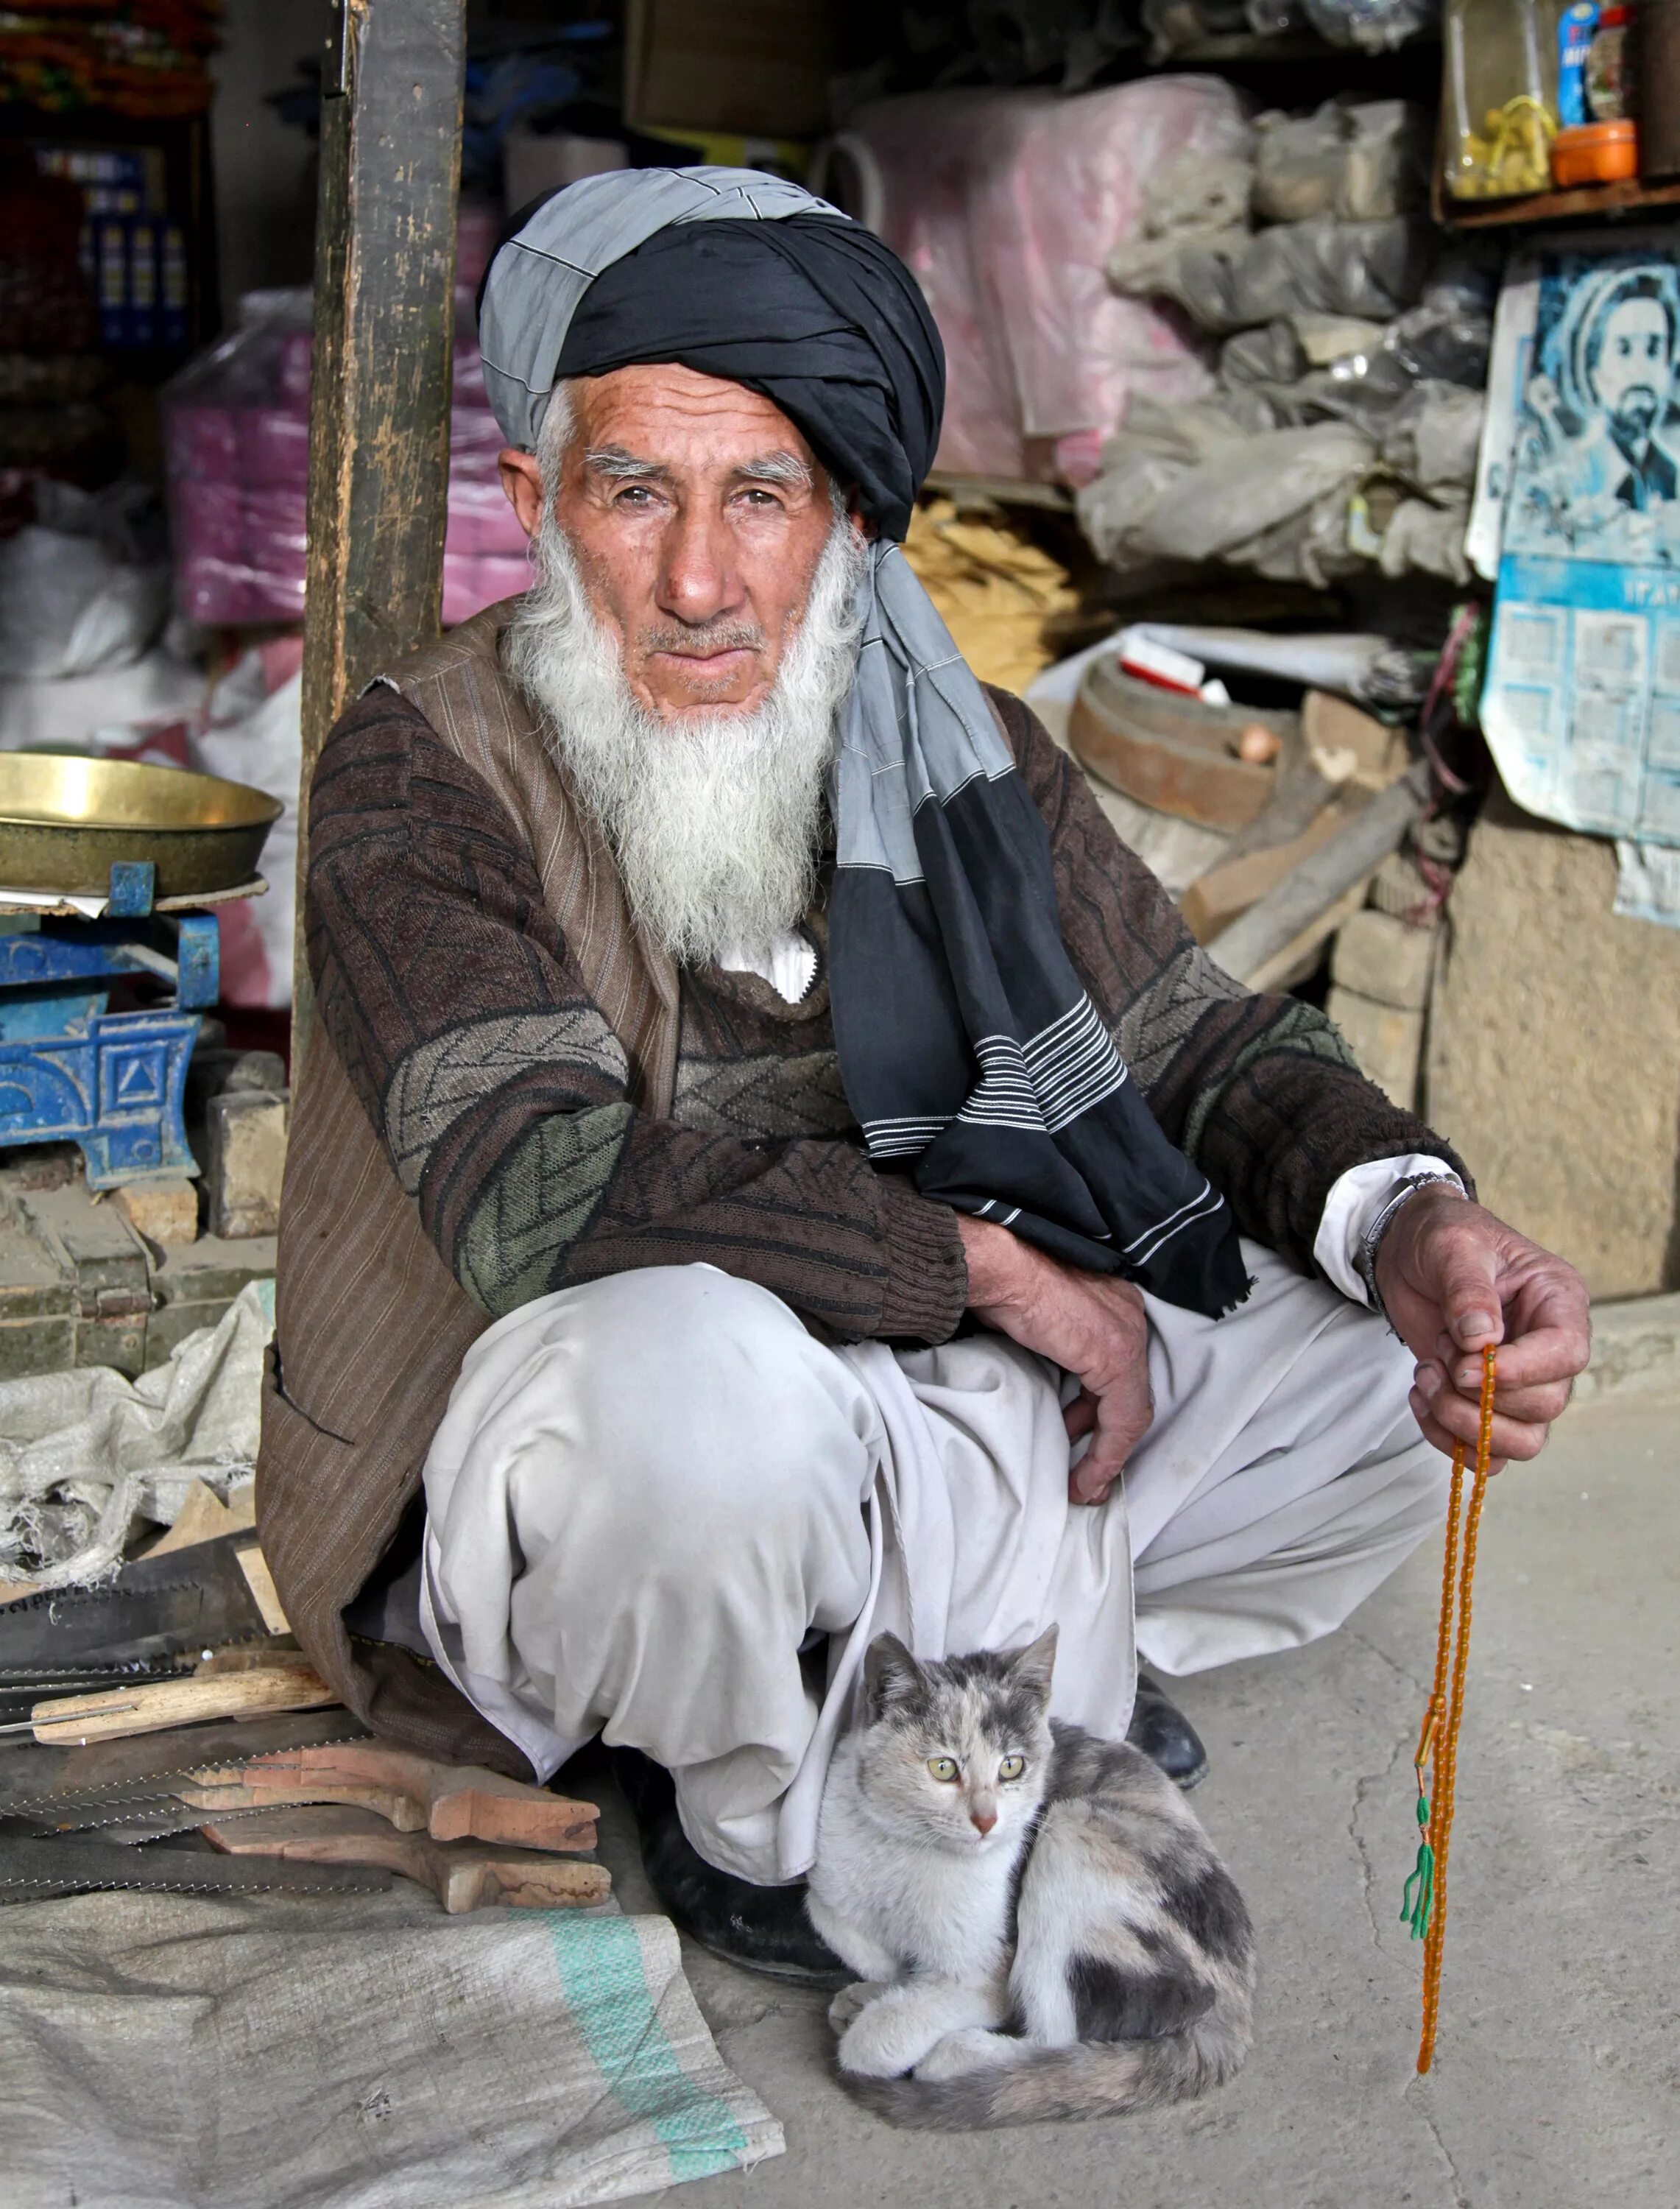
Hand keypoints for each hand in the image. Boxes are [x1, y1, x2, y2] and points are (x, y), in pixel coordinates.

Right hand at [956, 1216, 1151, 1505]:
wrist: (999, 1269)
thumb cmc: (1005, 1286)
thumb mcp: (1039, 1321)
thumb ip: (1055, 1347)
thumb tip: (1048, 1378)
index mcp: (1114, 1304)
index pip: (1120, 1372)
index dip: (1102, 1414)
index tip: (1077, 1439)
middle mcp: (1129, 1316)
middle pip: (1128, 1393)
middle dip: (1103, 1436)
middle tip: (1083, 1469)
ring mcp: (1127, 1337)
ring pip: (1131, 1412)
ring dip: (1105, 1453)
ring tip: (1082, 1482)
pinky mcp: (1116, 1358)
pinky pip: (1124, 1420)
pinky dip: (1106, 1454)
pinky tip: (1086, 1477)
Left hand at [1372, 1184, 1589, 1470]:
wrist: (1409, 1253)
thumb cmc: (1441, 1239)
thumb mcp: (1452, 1246)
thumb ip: (1468, 1289)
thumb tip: (1483, 1340)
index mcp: (1557, 1301)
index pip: (1566, 1353)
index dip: (1520, 1370)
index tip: (1464, 1364)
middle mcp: (1548, 1349)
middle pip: (1545, 1405)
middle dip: (1480, 1395)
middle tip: (1439, 1355)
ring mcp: (1521, 1382)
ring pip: (1521, 1440)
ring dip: (1463, 1423)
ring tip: (1426, 1376)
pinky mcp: (1487, 1403)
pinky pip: (1486, 1452)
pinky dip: (1448, 1439)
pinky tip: (1420, 1397)